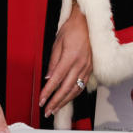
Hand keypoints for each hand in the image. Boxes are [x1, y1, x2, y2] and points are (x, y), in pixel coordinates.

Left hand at [39, 2, 91, 116]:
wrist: (87, 22)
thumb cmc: (72, 29)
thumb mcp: (57, 43)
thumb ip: (53, 61)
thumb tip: (48, 77)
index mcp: (70, 57)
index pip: (57, 79)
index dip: (48, 92)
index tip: (42, 100)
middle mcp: (80, 64)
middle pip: (67, 88)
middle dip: (56, 102)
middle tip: (47, 110)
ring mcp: (87, 67)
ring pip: (76, 89)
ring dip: (65, 101)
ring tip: (56, 108)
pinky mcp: (91, 68)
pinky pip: (82, 84)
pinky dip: (74, 94)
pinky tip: (68, 98)